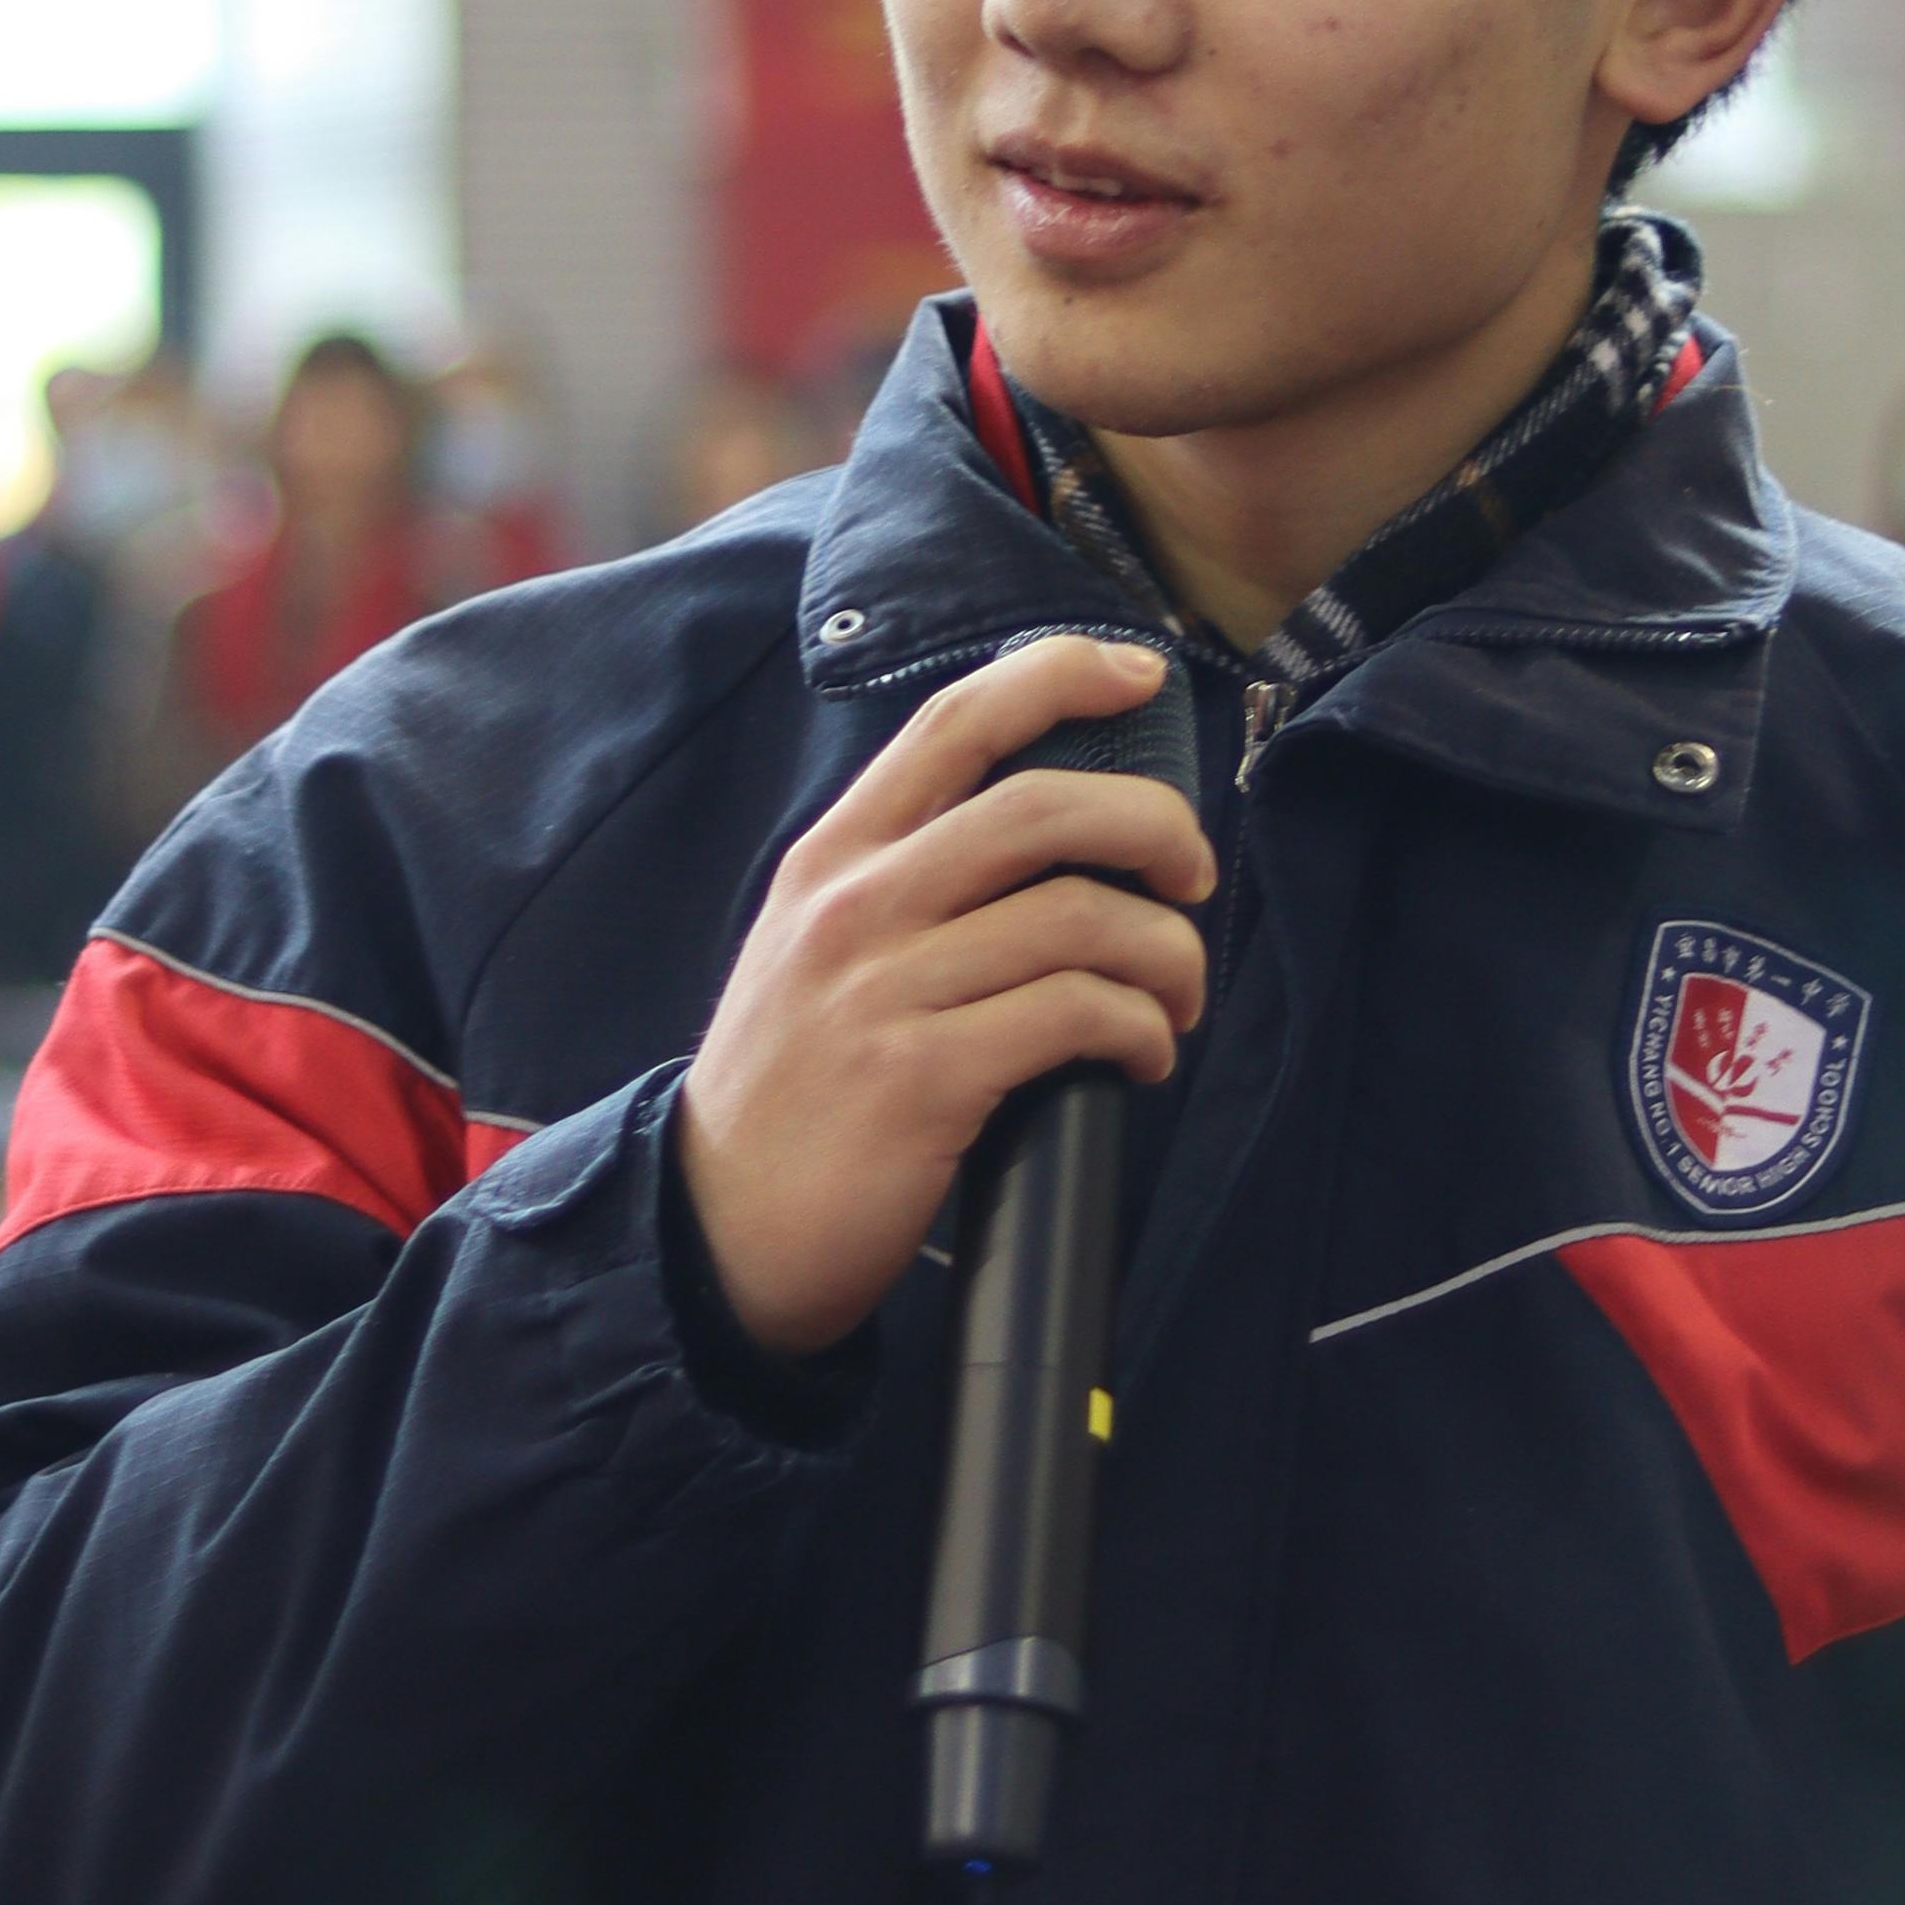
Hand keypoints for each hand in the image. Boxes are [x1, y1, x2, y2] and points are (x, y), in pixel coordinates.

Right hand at [676, 634, 1209, 1356]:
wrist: (713, 1229)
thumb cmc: (791, 1089)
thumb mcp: (812, 949)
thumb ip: (901, 882)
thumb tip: (1049, 835)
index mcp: (832, 858)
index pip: (954, 722)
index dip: (1061, 675)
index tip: (1141, 677)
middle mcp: (854, 906)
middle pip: (1044, 807)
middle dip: (1157, 829)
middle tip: (1191, 878)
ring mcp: (884, 990)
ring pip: (1081, 916)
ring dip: (1166, 954)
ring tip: (1173, 999)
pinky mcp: (922, 1078)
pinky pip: (1076, 1014)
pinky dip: (1139, 1030)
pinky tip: (1141, 1056)